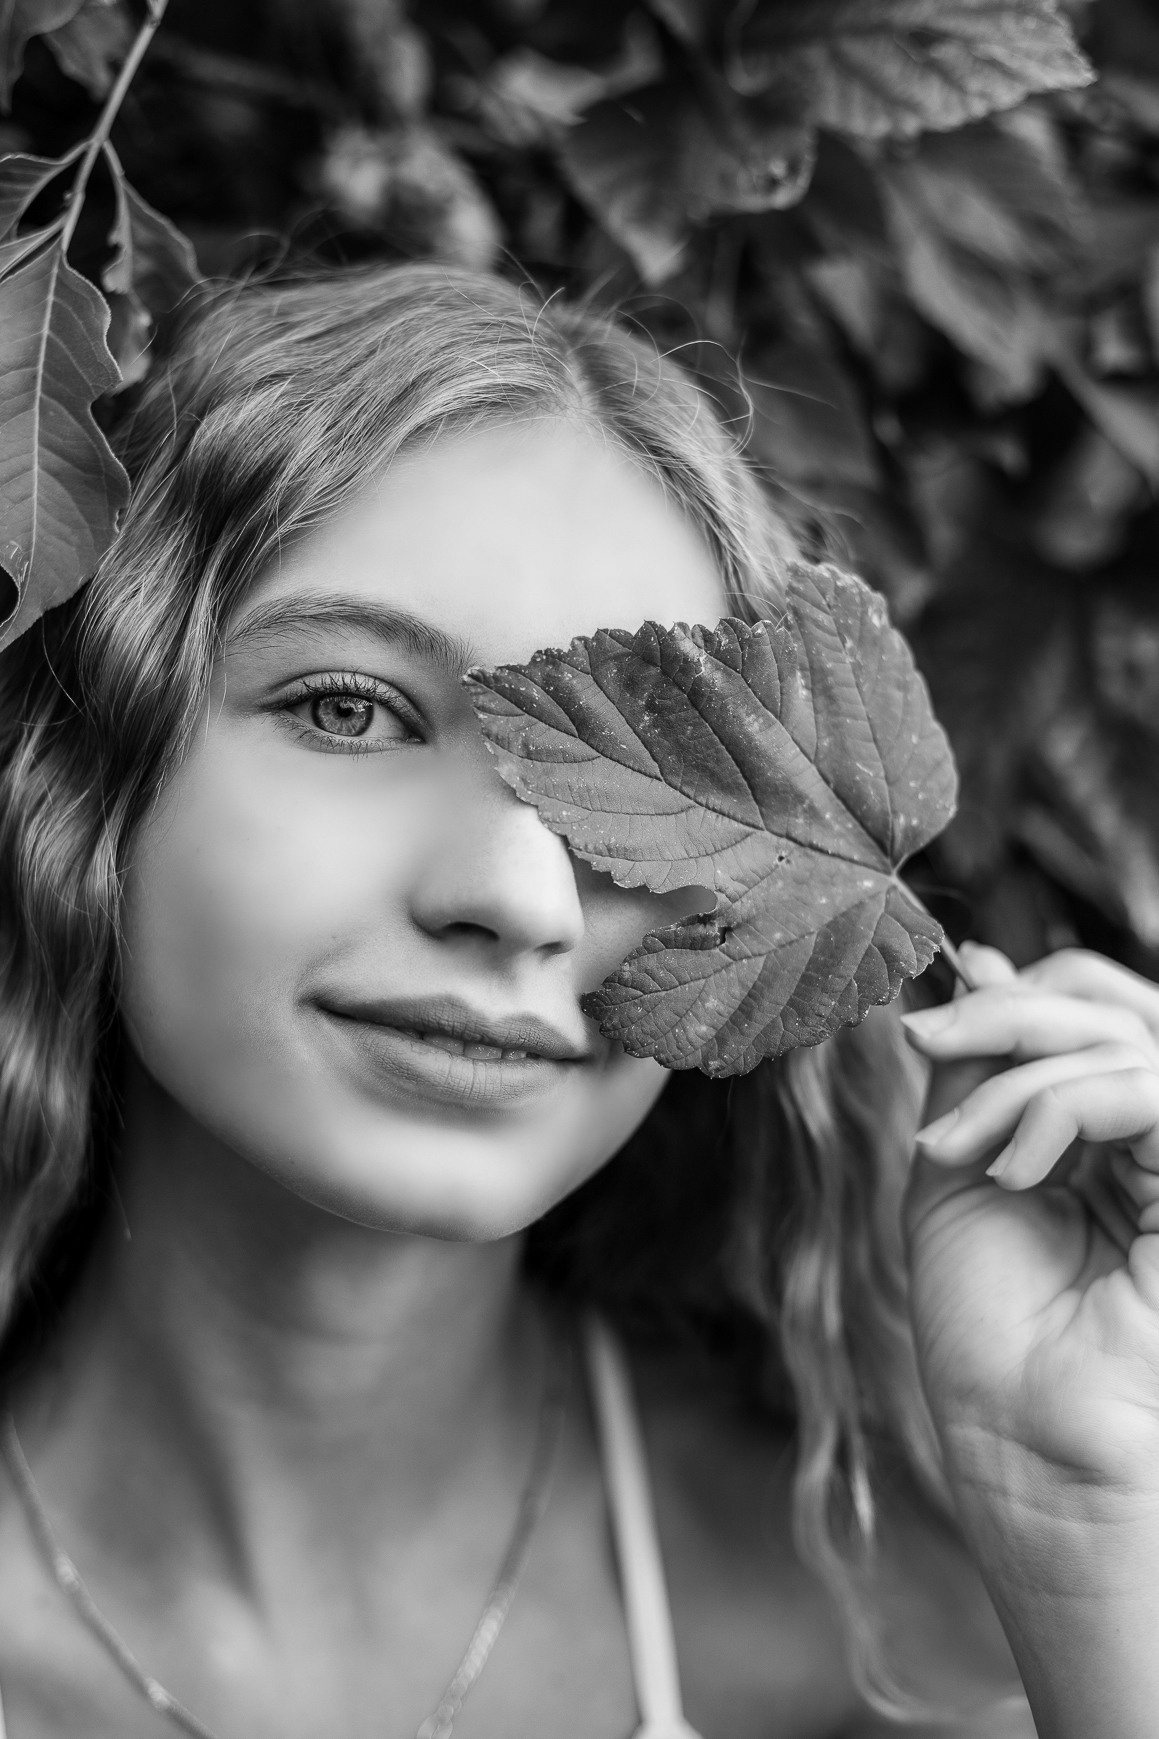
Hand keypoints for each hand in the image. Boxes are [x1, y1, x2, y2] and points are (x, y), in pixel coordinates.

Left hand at [901, 943, 1158, 1506]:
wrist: (1026, 1449)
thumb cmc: (994, 1333)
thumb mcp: (962, 1168)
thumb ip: (980, 1071)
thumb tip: (987, 963)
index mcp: (1112, 1129)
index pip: (1092, 1000)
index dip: (1012, 993)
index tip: (926, 1025)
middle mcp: (1158, 1138)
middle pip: (1108, 999)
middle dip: (1005, 1011)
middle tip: (928, 1045)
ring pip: (1120, 1034)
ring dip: (1015, 1078)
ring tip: (960, 1152)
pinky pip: (1144, 1087)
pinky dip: (1060, 1108)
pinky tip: (1016, 1173)